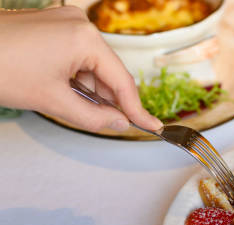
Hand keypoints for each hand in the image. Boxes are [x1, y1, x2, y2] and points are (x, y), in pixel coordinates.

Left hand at [0, 7, 160, 131]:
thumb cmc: (0, 68)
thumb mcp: (52, 101)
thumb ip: (94, 117)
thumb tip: (118, 124)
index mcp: (85, 38)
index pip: (121, 80)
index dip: (137, 109)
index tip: (151, 126)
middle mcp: (79, 24)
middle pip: (108, 71)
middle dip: (109, 100)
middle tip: (113, 124)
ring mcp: (65, 21)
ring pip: (92, 65)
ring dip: (90, 90)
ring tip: (76, 108)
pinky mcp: (52, 25)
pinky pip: (77, 55)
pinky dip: (77, 77)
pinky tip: (68, 92)